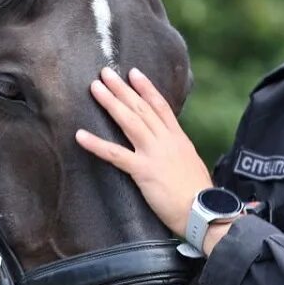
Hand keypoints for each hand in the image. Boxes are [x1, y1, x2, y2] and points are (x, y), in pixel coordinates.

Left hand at [75, 67, 212, 236]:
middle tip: (105, 72)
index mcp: (178, 139)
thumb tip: (170, 147)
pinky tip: (80, 135)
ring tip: (95, 88)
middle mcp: (166, 141)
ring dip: (111, 102)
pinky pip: (116, 154)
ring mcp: (154, 154)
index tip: (133, 73)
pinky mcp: (144, 171)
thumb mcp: (190, 164)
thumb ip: (178, 152)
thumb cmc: (198, 196)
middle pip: (142, 108)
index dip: (146, 88)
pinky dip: (96, 144)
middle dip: (122, 89)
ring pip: (130, 122)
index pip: (161, 106)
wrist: (203, 212)